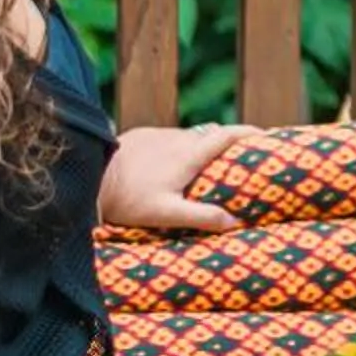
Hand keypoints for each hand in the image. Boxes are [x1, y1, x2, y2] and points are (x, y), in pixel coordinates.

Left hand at [97, 123, 254, 230]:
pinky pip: (170, 139)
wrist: (89, 178)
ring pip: (190, 136)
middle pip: (212, 133)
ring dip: (203, 146)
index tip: (267, 136)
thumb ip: (202, 216)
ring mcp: (158, 134)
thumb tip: (235, 222)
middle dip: (229, 141)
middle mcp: (177, 138)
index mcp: (189, 154)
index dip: (250, 133)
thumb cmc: (128, 199)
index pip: (228, 135)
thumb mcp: (167, 213)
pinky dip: (180, 148)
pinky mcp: (141, 136)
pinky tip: (171, 167)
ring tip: (206, 166)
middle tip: (241, 156)